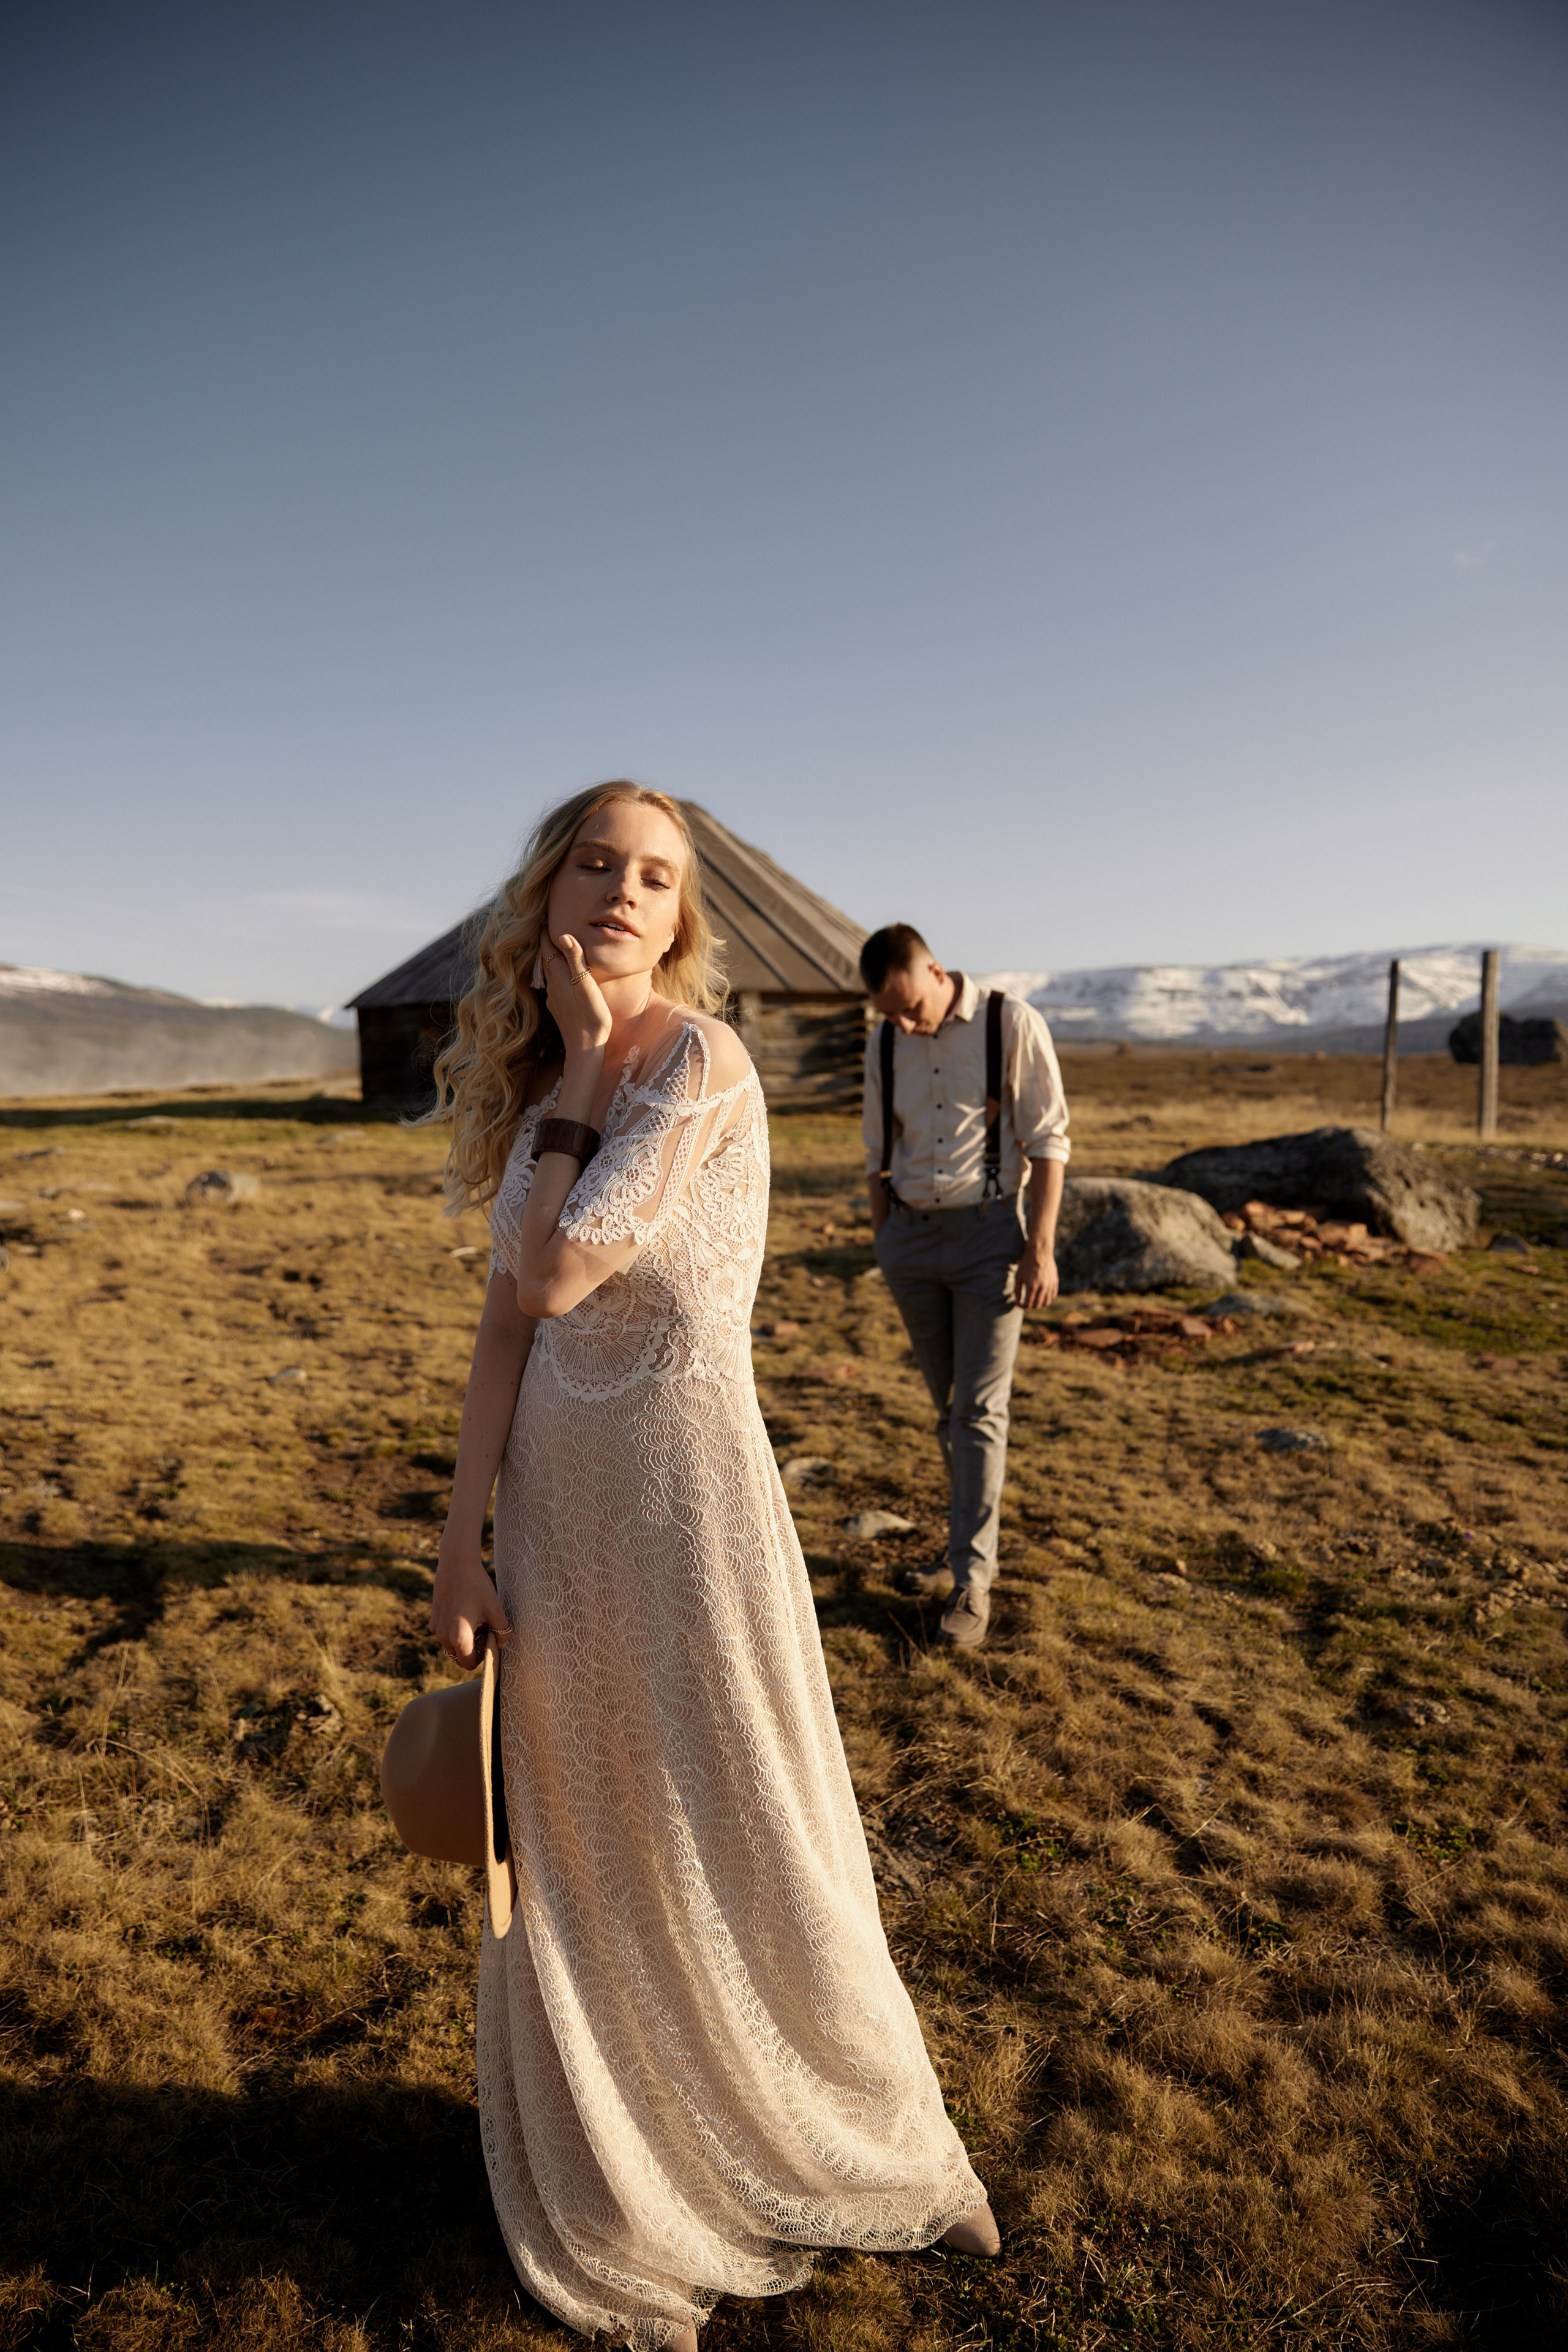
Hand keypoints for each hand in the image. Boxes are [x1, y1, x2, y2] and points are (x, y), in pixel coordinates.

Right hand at [430, 1536, 511, 1668]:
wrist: (456, 1563)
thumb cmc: (477, 1585)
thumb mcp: (495, 1608)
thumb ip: (502, 1630)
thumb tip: (503, 1644)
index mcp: (458, 1637)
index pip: (469, 1664)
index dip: (482, 1657)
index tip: (490, 1639)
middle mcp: (443, 1636)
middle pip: (461, 1656)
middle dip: (474, 1648)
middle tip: (486, 1628)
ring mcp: (436, 1628)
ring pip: (453, 1645)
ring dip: (465, 1639)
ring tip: (477, 1619)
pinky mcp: (434, 1619)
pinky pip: (446, 1634)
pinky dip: (456, 1630)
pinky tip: (467, 1612)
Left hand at [540, 931, 612, 1056]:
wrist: (585, 1048)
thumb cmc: (591, 1016)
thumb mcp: (586, 985)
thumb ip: (575, 960)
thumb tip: (563, 935)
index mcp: (559, 976)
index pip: (548, 947)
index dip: (546, 931)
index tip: (546, 917)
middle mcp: (552, 985)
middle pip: (546, 958)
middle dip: (547, 943)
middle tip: (548, 927)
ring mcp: (554, 998)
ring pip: (549, 972)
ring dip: (551, 959)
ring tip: (556, 948)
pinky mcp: (557, 1009)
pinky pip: (554, 985)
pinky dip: (557, 975)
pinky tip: (563, 978)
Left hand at [1015, 1245, 1058, 1310]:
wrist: (1039, 1252)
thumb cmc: (1026, 1264)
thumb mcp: (1018, 1277)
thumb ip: (1017, 1291)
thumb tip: (1018, 1302)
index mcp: (1031, 1287)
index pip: (1027, 1304)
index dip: (1022, 1306)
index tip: (1019, 1303)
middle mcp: (1042, 1287)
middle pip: (1037, 1305)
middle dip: (1030, 1305)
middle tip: (1026, 1301)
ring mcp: (1050, 1285)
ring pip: (1046, 1303)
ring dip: (1039, 1303)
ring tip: (1034, 1299)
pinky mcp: (1055, 1282)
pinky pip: (1052, 1296)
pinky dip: (1047, 1298)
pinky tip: (1041, 1294)